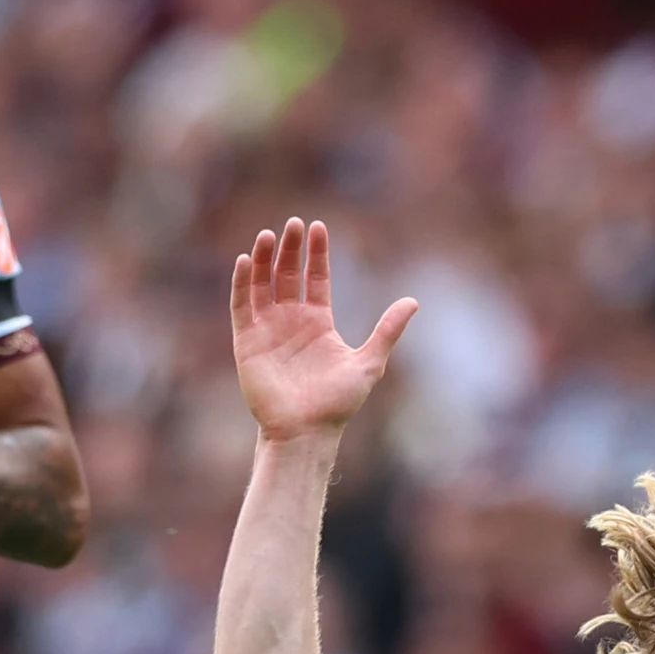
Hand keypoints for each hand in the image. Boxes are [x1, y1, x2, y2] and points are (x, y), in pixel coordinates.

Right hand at [230, 217, 416, 446]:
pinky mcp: (247, 341)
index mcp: (318, 323)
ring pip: (263, 285)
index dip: (316, 254)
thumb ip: (388, 330)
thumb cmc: (337, 403)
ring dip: (263, 259)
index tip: (319, 227)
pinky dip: (242, 283)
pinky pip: (241, 306)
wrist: (306, 430)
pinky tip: (245, 261)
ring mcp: (268, 329)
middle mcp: (291, 321)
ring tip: (268, 234)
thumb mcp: (370, 362)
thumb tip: (413, 301)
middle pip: (288, 275)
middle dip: (291, 249)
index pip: (315, 278)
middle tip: (294, 223)